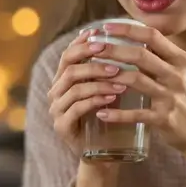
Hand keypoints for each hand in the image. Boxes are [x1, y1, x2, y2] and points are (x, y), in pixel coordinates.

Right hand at [46, 27, 126, 155]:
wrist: (102, 153)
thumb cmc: (107, 117)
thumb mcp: (107, 89)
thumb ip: (108, 69)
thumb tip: (130, 41)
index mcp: (63, 80)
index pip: (69, 54)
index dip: (83, 43)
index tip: (101, 33)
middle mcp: (55, 92)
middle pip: (69, 67)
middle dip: (93, 60)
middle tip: (115, 57)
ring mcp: (57, 110)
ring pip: (74, 87)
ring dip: (99, 80)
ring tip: (121, 79)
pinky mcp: (62, 126)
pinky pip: (77, 107)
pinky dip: (96, 99)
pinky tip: (113, 97)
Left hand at [92, 22, 185, 158]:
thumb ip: (165, 59)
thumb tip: (138, 41)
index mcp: (181, 60)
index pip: (152, 36)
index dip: (127, 29)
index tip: (106, 27)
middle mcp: (177, 75)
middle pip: (140, 54)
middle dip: (113, 49)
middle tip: (92, 47)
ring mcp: (170, 97)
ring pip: (135, 79)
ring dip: (110, 76)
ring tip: (91, 75)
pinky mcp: (164, 119)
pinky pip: (136, 114)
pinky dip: (117, 114)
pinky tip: (101, 113)